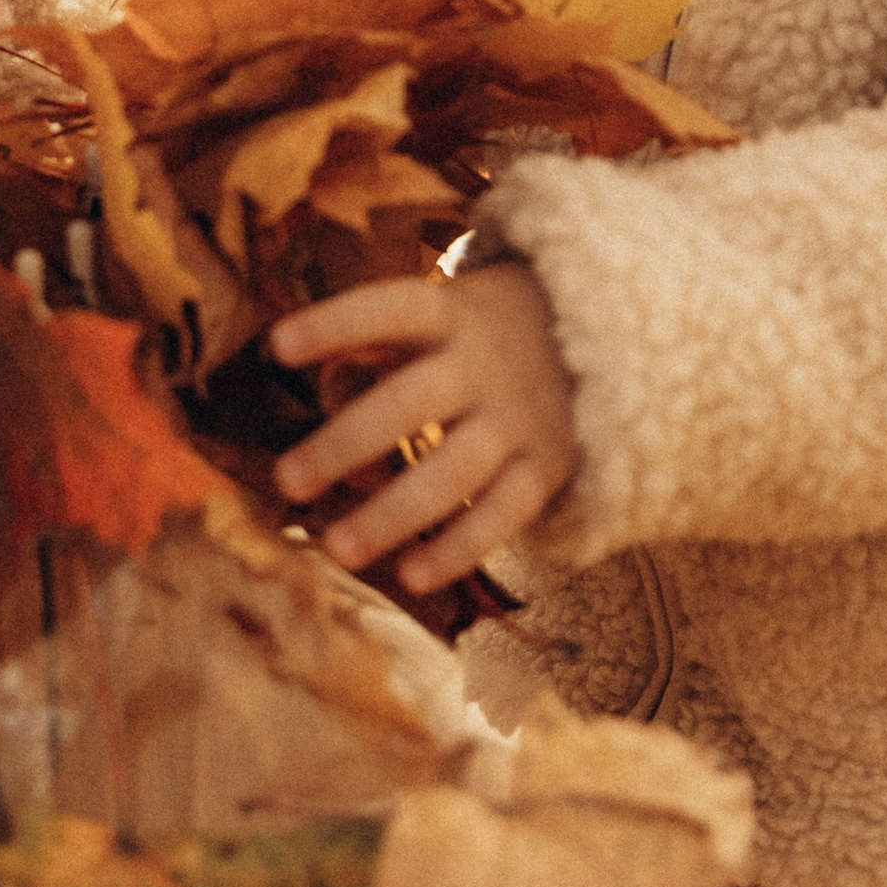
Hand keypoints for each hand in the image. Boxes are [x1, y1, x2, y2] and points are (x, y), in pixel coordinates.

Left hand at [268, 264, 577, 595]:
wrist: (610, 337)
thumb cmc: (483, 331)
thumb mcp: (442, 310)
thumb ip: (373, 335)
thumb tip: (294, 362)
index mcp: (451, 314)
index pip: (390, 310)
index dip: (336, 324)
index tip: (276, 345)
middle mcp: (484, 367)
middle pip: (410, 404)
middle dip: (345, 445)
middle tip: (286, 482)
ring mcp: (518, 420)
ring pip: (453, 472)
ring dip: (391, 515)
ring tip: (334, 551)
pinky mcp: (547, 467)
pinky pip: (502, 513)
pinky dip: (458, 548)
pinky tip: (408, 577)